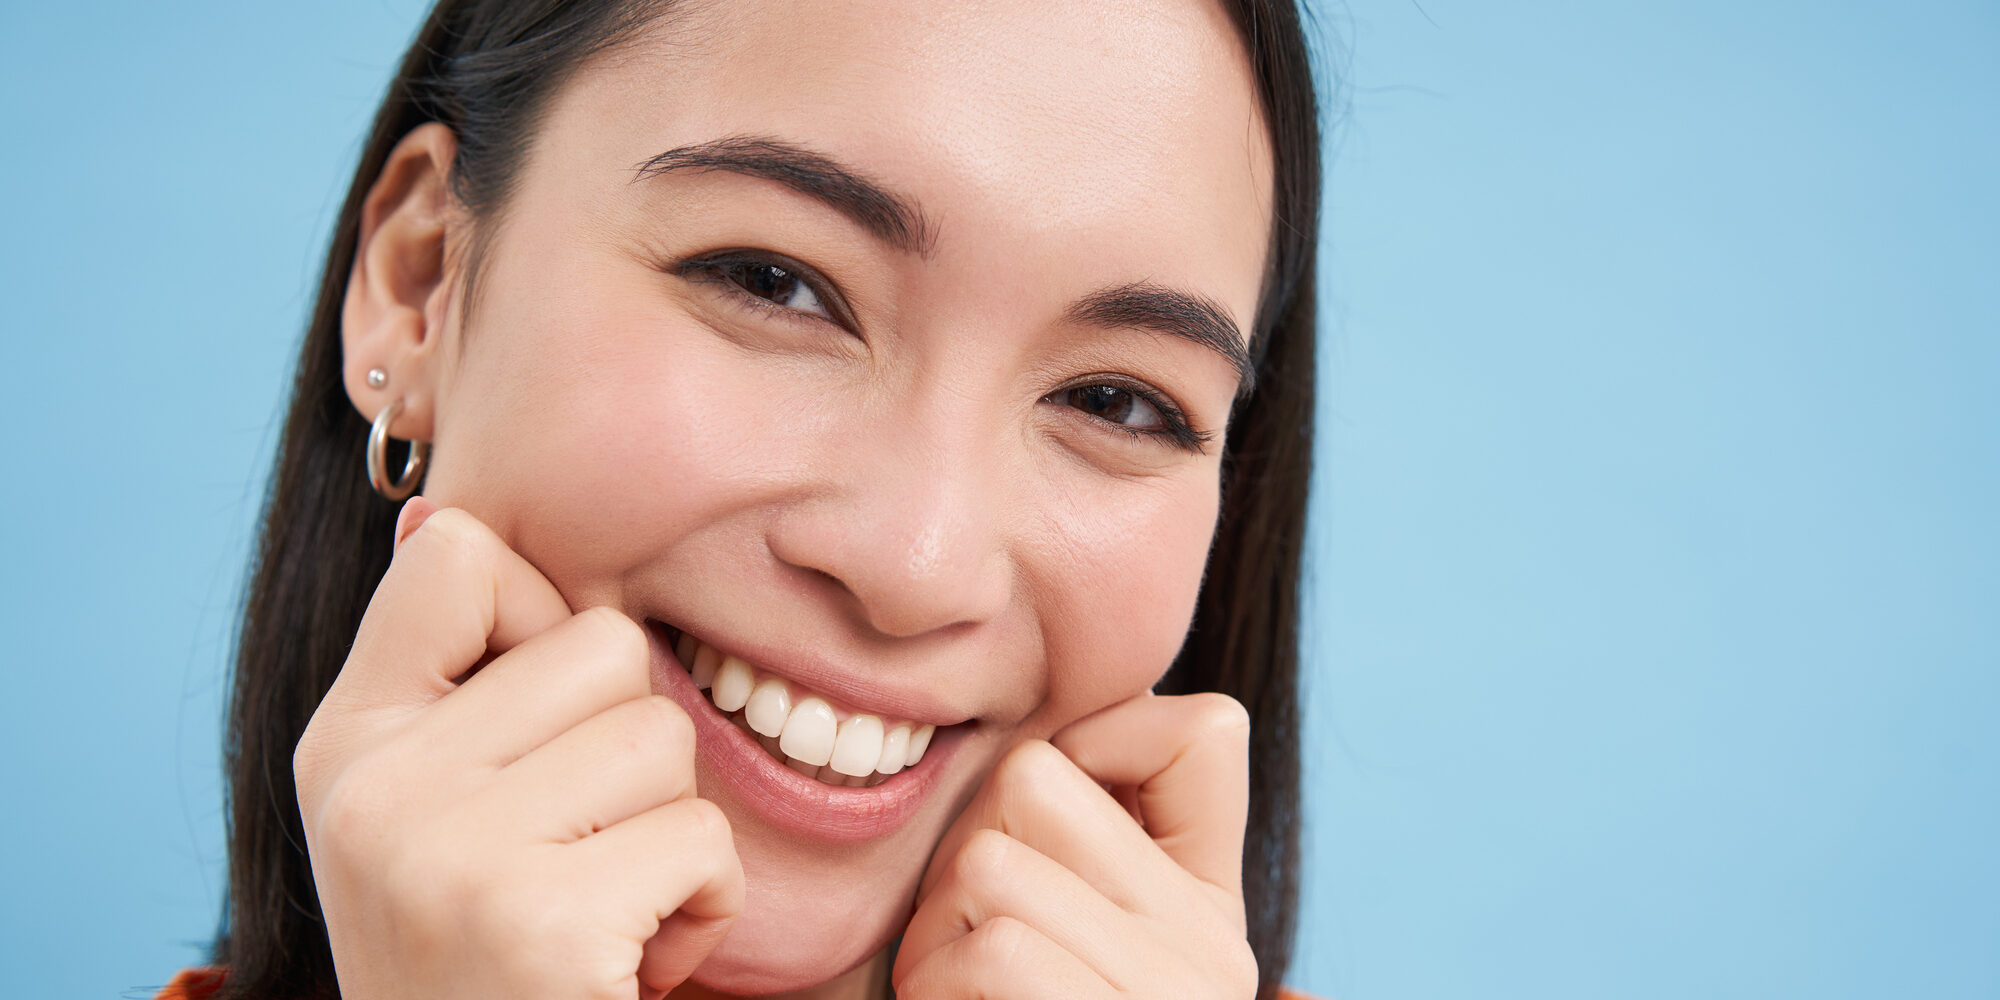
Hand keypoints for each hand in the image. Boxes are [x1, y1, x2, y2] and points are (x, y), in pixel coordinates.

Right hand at [293, 499, 744, 999]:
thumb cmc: (487, 955)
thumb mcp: (430, 812)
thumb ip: (446, 678)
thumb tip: (441, 519)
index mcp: (344, 742)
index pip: (460, 555)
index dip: (539, 624)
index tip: (534, 732)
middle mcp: (373, 785)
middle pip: (604, 646)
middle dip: (630, 755)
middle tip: (580, 857)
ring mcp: (447, 850)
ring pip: (665, 738)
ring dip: (671, 836)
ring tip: (605, 913)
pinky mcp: (537, 918)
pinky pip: (702, 841)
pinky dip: (703, 913)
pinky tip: (632, 965)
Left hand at [893, 693, 1258, 998]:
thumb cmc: (1005, 996)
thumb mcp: (1059, 928)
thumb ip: (1068, 838)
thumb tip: (1036, 712)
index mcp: (1206, 899)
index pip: (1205, 729)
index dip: (1090, 741)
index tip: (1033, 839)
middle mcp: (1214, 939)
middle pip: (1034, 777)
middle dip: (964, 846)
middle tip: (961, 932)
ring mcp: (1179, 985)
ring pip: (991, 860)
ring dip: (933, 928)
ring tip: (954, 983)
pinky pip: (994, 947)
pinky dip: (936, 983)